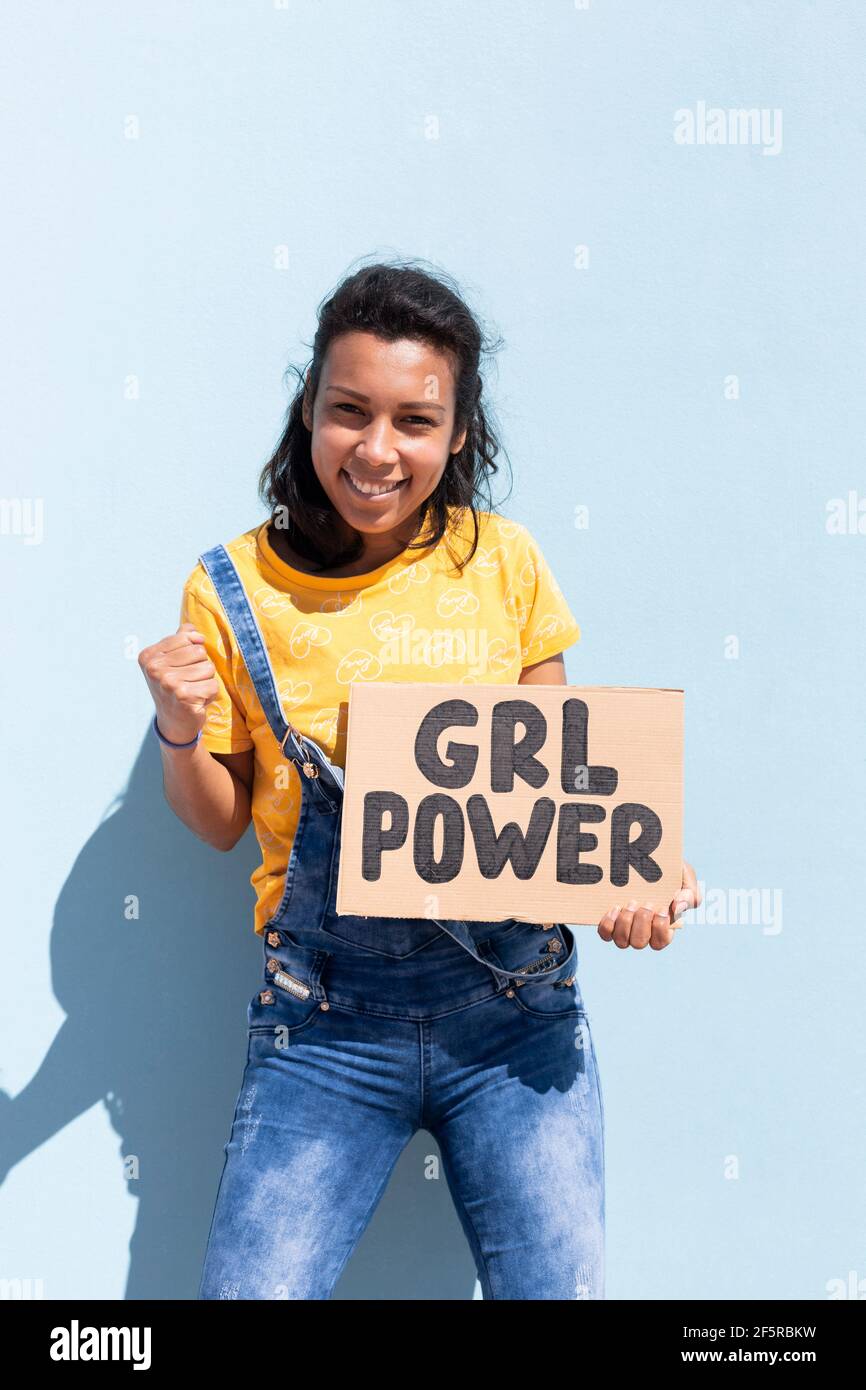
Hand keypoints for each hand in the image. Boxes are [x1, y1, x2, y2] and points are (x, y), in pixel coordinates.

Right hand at [138, 621, 218, 743]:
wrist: (173, 722)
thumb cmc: (175, 687)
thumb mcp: (170, 660)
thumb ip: (181, 639)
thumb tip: (194, 630)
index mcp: (149, 656)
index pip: (187, 637)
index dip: (192, 652)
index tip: (181, 667)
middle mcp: (155, 669)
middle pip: (199, 652)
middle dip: (200, 666)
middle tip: (188, 682)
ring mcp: (168, 683)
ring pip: (208, 668)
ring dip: (206, 681)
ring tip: (192, 691)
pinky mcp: (184, 696)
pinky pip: (213, 685)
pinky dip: (210, 694)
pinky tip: (197, 701)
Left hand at [597, 859, 701, 949]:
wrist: (645, 856)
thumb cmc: (670, 872)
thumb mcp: (687, 879)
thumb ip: (690, 895)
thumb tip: (678, 908)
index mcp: (663, 927)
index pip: (661, 941)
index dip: (660, 929)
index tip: (662, 909)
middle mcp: (643, 932)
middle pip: (639, 943)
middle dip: (642, 924)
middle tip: (646, 904)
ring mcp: (624, 929)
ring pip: (622, 941)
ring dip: (625, 924)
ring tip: (630, 904)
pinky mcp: (609, 922)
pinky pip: (605, 933)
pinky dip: (608, 924)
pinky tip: (614, 909)